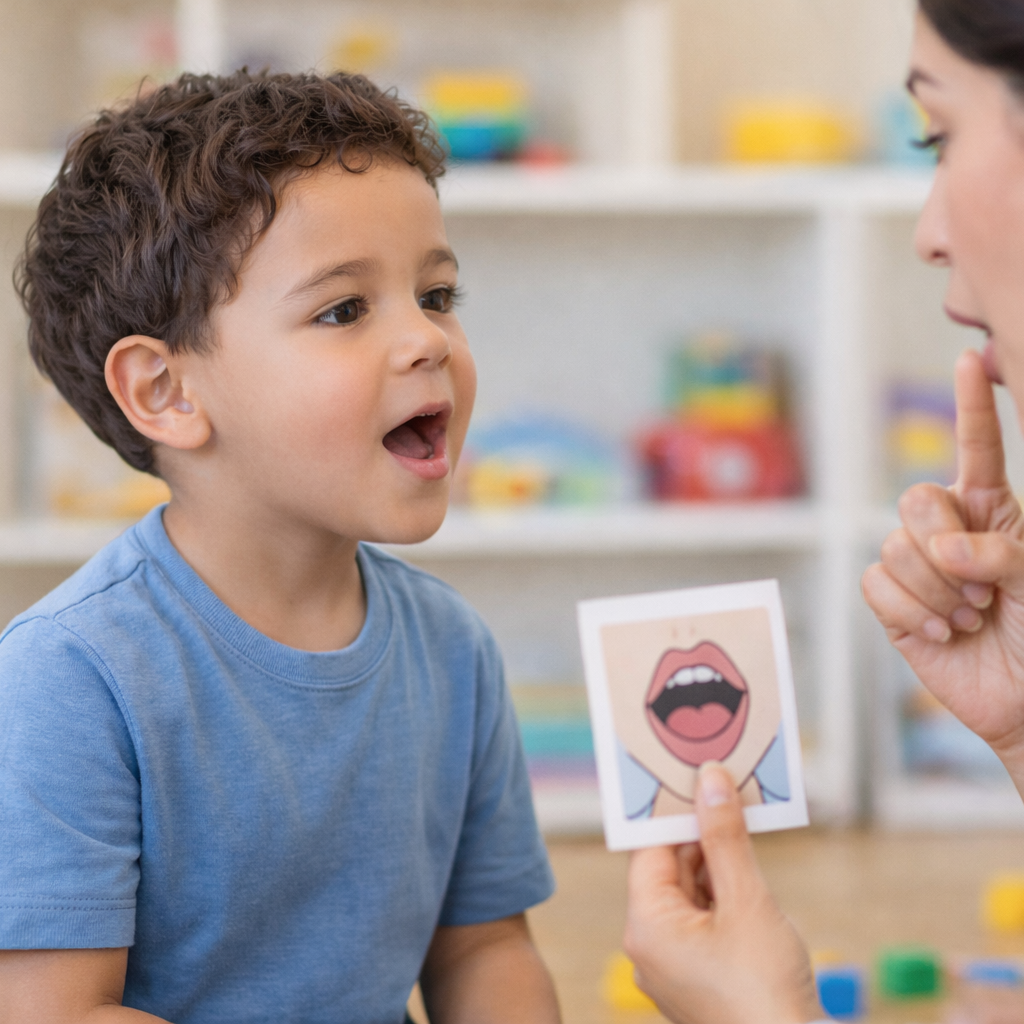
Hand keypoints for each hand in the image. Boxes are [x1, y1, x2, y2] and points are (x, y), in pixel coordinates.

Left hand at [623, 763, 819, 1023]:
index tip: (692, 777)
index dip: (672, 812)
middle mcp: (650, 947)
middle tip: (723, 789)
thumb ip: (726, 839)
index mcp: (646, 927)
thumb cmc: (765, 989)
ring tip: (741, 818)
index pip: (650, 851)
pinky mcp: (699, 977)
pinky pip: (703, 920)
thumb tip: (710, 782)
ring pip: (690, 894)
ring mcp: (674, 966)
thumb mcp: (748, 902)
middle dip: (699, 833)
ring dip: (715, 861)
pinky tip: (746, 867)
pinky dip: (723, 893)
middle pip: (669, 870)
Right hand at [862, 349, 1023, 772]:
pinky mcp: (891, 603)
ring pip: (894, 547)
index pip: (976, 450)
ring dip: (938, 592)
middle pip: (916, 500)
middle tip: (983, 590)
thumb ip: (997, 550)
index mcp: (992, 513)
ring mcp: (916, 567)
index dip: (971, 408)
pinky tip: (941, 631)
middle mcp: (948, 532)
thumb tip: (939, 549)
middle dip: (945, 546)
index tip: (971, 360)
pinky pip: (877, 585)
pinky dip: (911, 610)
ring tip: (970, 618)